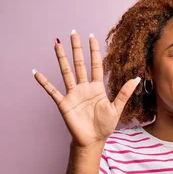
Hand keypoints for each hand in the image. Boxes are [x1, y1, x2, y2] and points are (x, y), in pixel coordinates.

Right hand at [33, 31, 140, 147]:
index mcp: (97, 88)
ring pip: (66, 72)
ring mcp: (73, 94)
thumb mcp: (116, 108)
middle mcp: (84, 88)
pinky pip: (52, 91)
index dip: (94, 51)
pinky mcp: (64, 103)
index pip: (95, 65)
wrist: (93, 140)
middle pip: (80, 64)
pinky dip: (44, 82)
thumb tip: (136, 78)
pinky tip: (36, 73)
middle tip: (73, 33)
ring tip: (56, 44)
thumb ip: (124, 93)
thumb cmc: (105, 126)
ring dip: (61, 58)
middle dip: (77, 49)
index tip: (91, 37)